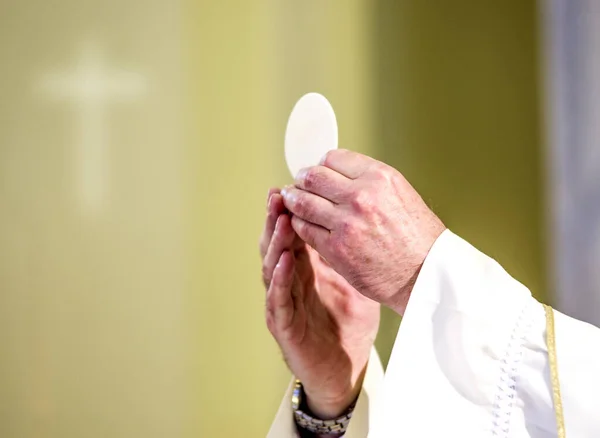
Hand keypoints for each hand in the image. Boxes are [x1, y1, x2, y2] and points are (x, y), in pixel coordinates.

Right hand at [260, 188, 379, 420]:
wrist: (344, 365)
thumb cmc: (347, 323)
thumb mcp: (351, 279)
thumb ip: (346, 251)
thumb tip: (357, 216)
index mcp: (305, 267)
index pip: (294, 232)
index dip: (292, 209)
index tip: (296, 185)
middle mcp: (289, 280)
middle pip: (278, 243)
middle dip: (277, 217)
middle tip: (279, 193)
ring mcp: (283, 301)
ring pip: (272, 265)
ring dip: (275, 241)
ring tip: (280, 218)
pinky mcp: (284, 325)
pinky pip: (278, 299)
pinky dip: (279, 278)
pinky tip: (283, 260)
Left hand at [280, 150, 445, 314]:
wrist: (426, 275)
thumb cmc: (417, 238)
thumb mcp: (400, 194)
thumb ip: (369, 181)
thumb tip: (339, 175)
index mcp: (379, 177)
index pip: (332, 158)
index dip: (321, 165)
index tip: (318, 173)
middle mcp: (361, 196)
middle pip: (312, 176)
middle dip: (302, 180)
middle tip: (297, 185)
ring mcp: (346, 222)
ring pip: (302, 202)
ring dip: (293, 200)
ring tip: (291, 201)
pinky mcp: (335, 248)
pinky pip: (304, 228)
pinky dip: (298, 224)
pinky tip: (301, 223)